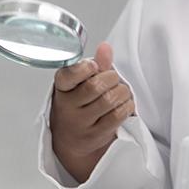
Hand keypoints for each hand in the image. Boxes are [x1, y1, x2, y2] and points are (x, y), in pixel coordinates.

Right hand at [50, 42, 134, 161]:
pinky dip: (127, 106)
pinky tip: (124, 105)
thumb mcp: (80, 83)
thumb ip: (96, 65)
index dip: (85, 68)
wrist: (71, 140)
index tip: (94, 66)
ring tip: (120, 92)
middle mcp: (67, 107)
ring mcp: (80, 123)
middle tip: (113, 79)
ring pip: (109, 100)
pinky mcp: (95, 135)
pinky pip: (118, 116)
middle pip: (96, 86)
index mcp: (62, 88)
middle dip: (112, 78)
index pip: (69, 75)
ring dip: (122, 92)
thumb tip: (105, 47)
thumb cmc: (78, 105)